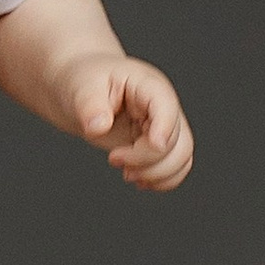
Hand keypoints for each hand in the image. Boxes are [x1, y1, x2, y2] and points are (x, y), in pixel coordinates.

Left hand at [68, 54, 192, 189]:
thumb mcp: (82, 87)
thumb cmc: (87, 83)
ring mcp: (165, 127)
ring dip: (156, 175)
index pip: (167, 108)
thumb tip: (98, 127)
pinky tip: (138, 178)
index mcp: (148, 86)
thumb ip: (90, 105)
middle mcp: (163, 107)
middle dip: (148, 161)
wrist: (84, 94)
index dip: (163, 130)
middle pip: (179, 142)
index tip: (147, 146)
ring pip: (182, 159)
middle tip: (114, 159)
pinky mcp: (160, 146)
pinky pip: (177, 168)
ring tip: (127, 173)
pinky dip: (161, 181)